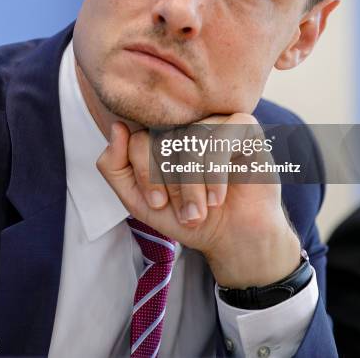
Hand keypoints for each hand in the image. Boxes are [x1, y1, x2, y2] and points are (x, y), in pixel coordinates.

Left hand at [97, 117, 300, 287]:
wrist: (234, 237)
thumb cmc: (188, 217)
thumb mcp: (140, 202)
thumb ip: (115, 168)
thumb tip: (116, 126)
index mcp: (160, 136)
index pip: (139, 140)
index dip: (146, 175)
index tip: (158, 204)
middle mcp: (186, 123)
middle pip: (165, 139)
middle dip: (171, 183)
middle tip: (184, 214)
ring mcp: (214, 121)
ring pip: (192, 140)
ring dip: (193, 184)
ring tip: (200, 211)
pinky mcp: (243, 126)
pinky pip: (222, 137)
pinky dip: (216, 172)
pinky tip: (218, 197)